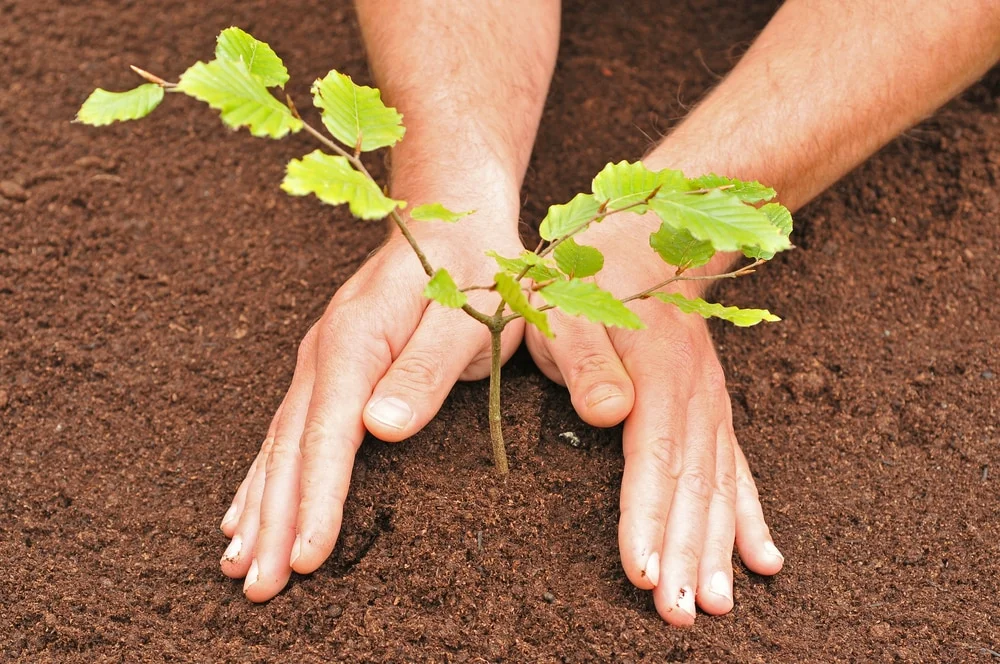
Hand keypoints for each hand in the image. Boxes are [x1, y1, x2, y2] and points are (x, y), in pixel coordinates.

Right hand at [218, 218, 523, 601]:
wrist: (451, 216)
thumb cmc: (472, 269)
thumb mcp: (464, 316)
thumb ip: (427, 371)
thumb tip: (381, 429)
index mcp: (355, 341)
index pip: (328, 434)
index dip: (316, 498)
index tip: (304, 556)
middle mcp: (324, 353)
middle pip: (290, 447)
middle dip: (273, 519)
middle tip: (257, 585)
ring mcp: (319, 360)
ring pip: (279, 443)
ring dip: (259, 505)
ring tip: (238, 562)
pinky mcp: (328, 369)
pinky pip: (287, 431)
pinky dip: (264, 475)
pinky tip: (244, 508)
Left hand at [525, 216, 783, 624]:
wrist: (642, 239)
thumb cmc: (587, 279)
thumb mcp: (567, 306)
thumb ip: (583, 356)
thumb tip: (605, 412)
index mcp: (657, 369)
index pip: (653, 457)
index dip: (648, 518)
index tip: (643, 573)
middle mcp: (694, 392)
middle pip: (694, 484)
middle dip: (688, 554)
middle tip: (680, 617)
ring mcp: (711, 403)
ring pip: (719, 486)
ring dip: (719, 549)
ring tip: (718, 607)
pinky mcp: (712, 411)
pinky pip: (738, 470)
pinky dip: (749, 518)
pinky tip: (764, 562)